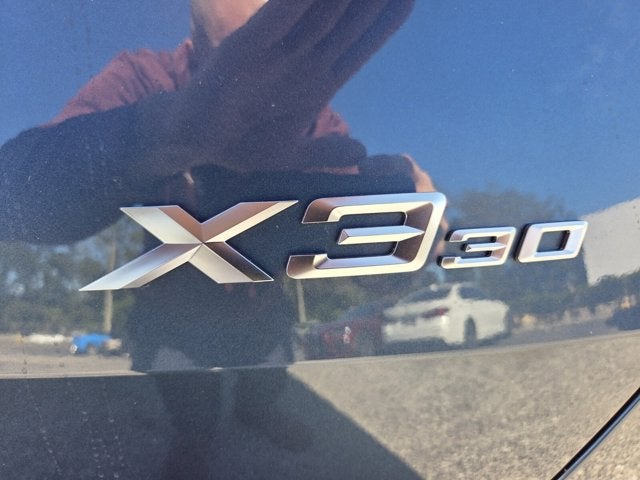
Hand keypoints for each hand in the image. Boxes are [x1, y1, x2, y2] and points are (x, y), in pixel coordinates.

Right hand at [140, 0, 414, 175]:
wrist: (195, 143)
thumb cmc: (242, 144)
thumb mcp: (290, 155)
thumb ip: (323, 152)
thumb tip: (360, 150)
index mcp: (318, 83)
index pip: (360, 46)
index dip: (385, 23)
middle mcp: (302, 60)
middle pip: (346, 20)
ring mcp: (274, 51)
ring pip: (317, 11)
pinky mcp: (243, 50)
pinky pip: (275, 19)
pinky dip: (295, 3)